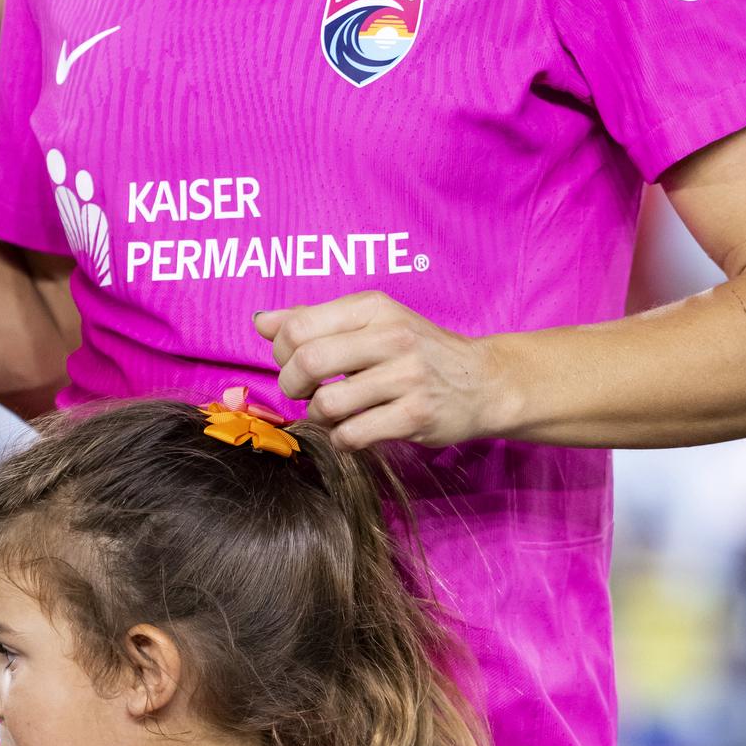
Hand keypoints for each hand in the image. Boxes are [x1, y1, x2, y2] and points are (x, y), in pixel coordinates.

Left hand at [255, 292, 501, 449]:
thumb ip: (314, 320)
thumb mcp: (371, 322)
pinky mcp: (416, 416)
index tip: (294, 364)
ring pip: (328, 404)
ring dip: (319, 416)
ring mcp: (407, 377)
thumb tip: (262, 322)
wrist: (483, 380)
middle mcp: (391, 336)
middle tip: (304, 392)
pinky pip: (352, 434)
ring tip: (333, 412)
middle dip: (292, 386)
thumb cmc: (417, 350)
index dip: (282, 353)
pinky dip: (341, 438)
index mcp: (373, 308)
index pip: (298, 327)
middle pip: (308, 363)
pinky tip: (353, 430)